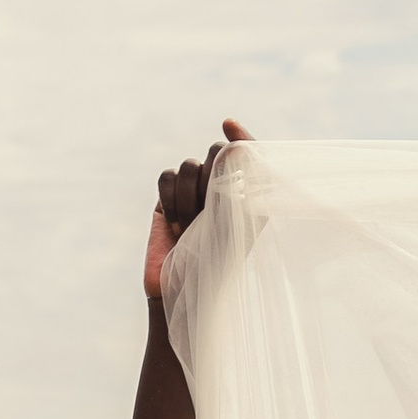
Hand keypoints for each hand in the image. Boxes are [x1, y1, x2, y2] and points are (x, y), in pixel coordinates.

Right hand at [143, 118, 252, 297]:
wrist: (181, 293)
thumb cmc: (215, 264)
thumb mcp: (233, 222)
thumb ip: (233, 182)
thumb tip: (228, 145)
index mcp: (250, 195)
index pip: (249, 154)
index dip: (242, 137)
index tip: (229, 125)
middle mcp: (223, 190)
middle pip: (216, 151)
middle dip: (211, 173)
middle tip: (210, 205)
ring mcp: (194, 193)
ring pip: (188, 165)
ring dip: (188, 194)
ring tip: (189, 226)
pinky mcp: (168, 199)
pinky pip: (167, 176)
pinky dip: (170, 198)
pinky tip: (173, 224)